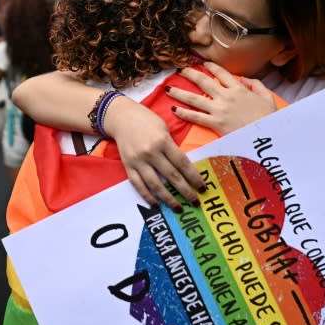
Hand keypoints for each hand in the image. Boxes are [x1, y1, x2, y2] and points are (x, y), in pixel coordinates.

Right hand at [103, 96, 203, 210]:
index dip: (194, 177)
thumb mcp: (164, 128)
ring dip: (168, 198)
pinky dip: (147, 196)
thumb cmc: (147, 120)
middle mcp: (151, 152)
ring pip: (155, 184)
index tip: (202, 188)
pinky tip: (157, 204)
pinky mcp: (128, 166)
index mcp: (163, 141)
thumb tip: (184, 166)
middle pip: (171, 176)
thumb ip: (172, 146)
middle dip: (185, 191)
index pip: (182, 163)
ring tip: (178, 207)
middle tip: (196, 202)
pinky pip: (138, 185)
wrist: (121, 117)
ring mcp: (138, 161)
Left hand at [168, 61, 276, 134]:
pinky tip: (174, 109)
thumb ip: (256, 85)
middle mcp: (226, 96)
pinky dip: (183, 113)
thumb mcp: (267, 97)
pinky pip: (195, 117)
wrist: (267, 135)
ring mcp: (219, 109)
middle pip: (203, 81)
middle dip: (189, 74)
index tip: (202, 63)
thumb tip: (243, 79)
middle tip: (179, 70)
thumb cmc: (268, 118)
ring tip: (168, 89)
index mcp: (238, 88)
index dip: (211, 67)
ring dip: (179, 92)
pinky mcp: (215, 123)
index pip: (221, 73)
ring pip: (194, 98)